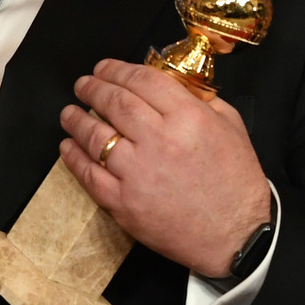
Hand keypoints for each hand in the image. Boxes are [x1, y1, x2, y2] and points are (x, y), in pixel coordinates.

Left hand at [57, 60, 271, 277]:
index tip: (103, 68)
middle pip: (115, 103)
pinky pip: (89, 175)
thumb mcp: (231, 126)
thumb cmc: (237, 181)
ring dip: (77, 120)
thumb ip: (201, 100)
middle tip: (82, 85)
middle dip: (93, 89)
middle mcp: (159, 140)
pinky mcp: (124, 202)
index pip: (143, 81)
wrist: (236, 236)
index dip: (117, 70)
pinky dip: (74, 158)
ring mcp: (138, 173)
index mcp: (188, 118)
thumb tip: (170, 82)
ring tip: (68, 113)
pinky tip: (67, 147)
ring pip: (96, 136)